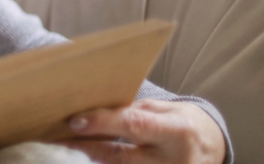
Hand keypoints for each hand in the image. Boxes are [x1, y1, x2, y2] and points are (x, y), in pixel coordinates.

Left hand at [62, 99, 225, 163]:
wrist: (211, 149)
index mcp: (177, 132)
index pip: (134, 125)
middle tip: (57, 139)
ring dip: (91, 160)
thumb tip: (91, 110)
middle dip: (87, 148)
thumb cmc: (181, 123)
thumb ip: (132, 112)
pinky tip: (85, 158)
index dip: (102, 123)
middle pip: (120, 157)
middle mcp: (174, 161)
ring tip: (64, 149)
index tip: (74, 121)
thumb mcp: (163, 111)